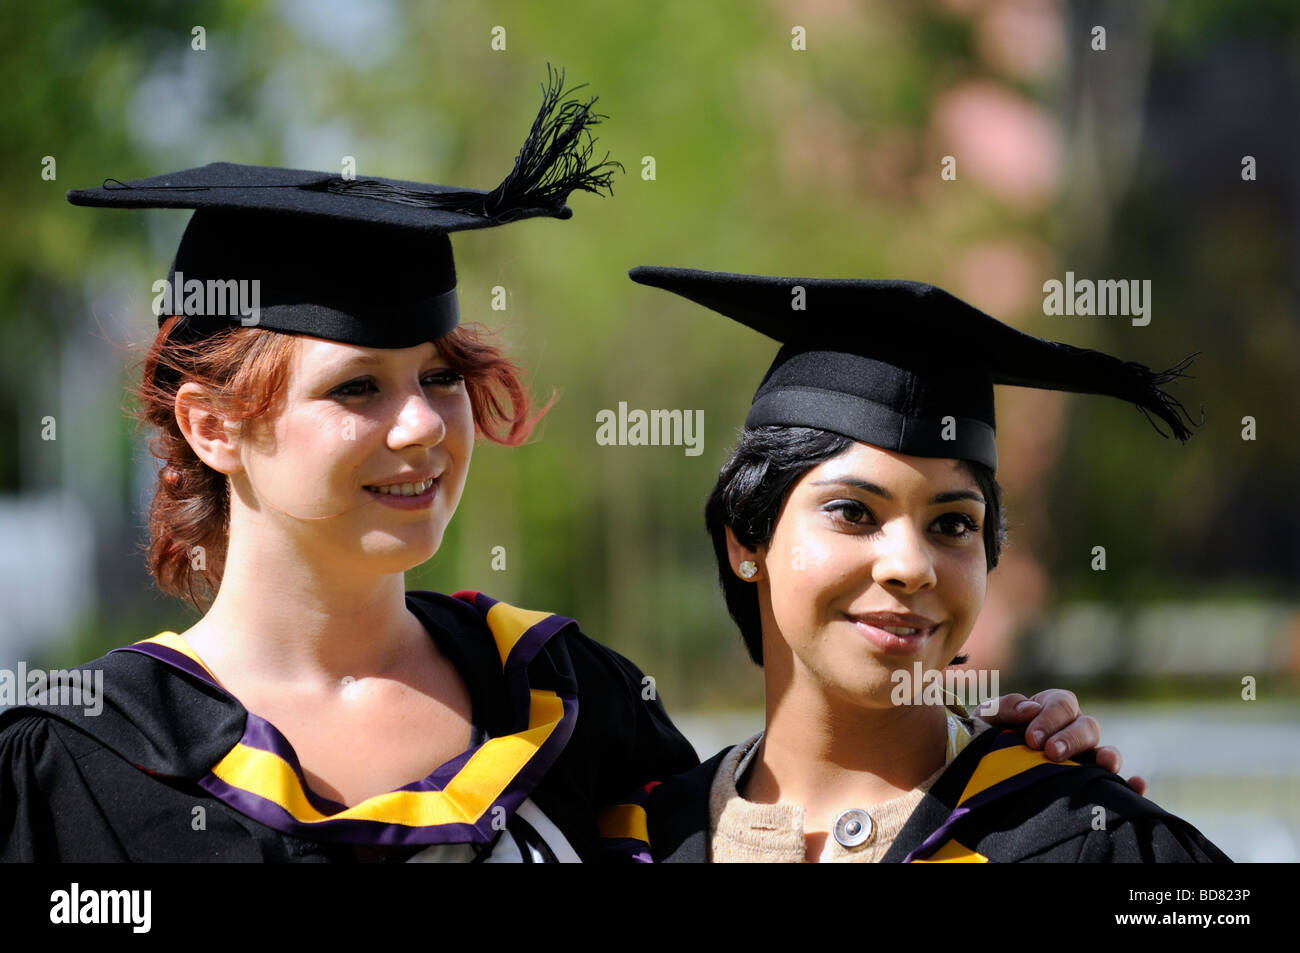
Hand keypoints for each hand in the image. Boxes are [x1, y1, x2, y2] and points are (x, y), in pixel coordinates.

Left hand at [977, 689, 1147, 796]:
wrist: (980, 774)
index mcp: (1050, 709)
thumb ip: (1004, 707)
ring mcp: (1084, 758)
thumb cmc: (985, 739)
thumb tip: (1031, 708)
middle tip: (1051, 753)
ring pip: (1104, 751)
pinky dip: (1130, 784)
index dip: (1050, 718)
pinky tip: (1137, 786)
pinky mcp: (1089, 784)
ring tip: (1105, 765)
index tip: (1031, 738)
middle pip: (1087, 726)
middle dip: (1071, 738)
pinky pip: (1117, 783)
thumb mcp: (987, 719)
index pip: (1062, 704)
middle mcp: (1072, 731)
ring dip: (1107, 756)